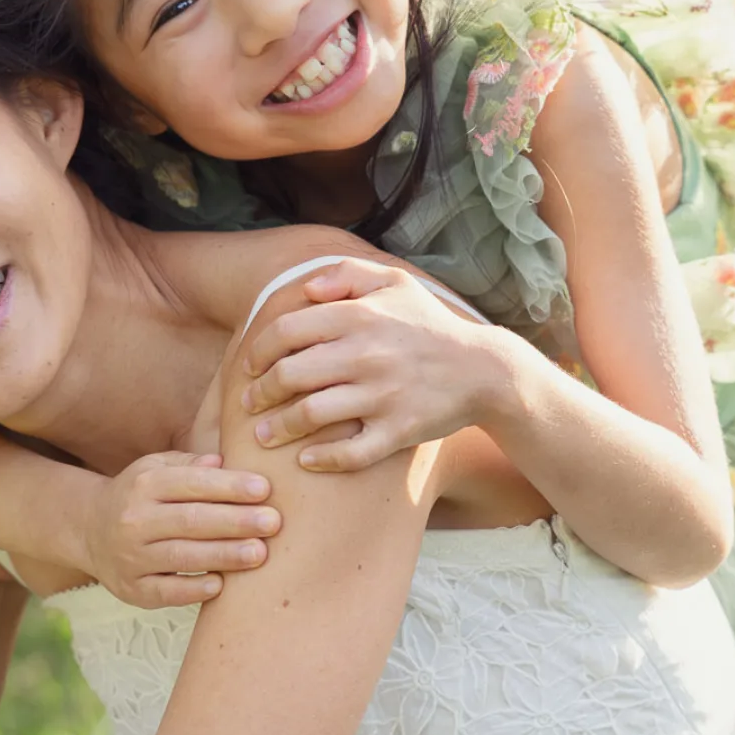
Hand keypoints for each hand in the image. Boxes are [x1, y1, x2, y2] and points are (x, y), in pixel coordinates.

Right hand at [82, 449, 280, 606]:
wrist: (90, 531)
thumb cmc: (140, 497)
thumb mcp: (156, 469)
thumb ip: (189, 464)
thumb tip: (223, 461)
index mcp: (144, 484)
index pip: (191, 483)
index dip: (229, 486)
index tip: (264, 489)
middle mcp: (135, 520)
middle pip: (190, 520)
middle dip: (235, 521)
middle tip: (273, 522)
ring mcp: (131, 557)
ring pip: (182, 556)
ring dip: (223, 555)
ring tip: (260, 553)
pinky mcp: (133, 589)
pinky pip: (166, 592)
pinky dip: (194, 589)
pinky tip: (221, 584)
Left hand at [241, 258, 504, 471]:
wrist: (485, 371)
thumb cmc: (430, 325)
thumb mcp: (396, 282)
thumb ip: (348, 274)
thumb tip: (306, 288)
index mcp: (360, 317)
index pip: (287, 332)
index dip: (258, 351)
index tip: (249, 366)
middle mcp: (366, 355)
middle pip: (290, 375)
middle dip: (259, 393)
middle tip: (249, 403)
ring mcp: (382, 396)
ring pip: (311, 415)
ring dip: (278, 429)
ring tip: (262, 435)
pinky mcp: (398, 430)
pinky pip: (350, 453)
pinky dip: (321, 460)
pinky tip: (305, 460)